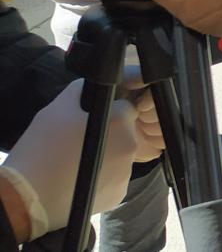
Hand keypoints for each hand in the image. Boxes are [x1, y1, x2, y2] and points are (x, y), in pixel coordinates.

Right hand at [0, 79, 164, 239]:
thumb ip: (79, 91)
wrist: (30, 197)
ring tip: (76, 163)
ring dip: (105, 157)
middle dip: (108, 134)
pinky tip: (80, 179)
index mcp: (120, 121)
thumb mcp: (56, 109)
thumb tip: (90, 85)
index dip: (110, 112)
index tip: (91, 120)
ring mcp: (126, 172)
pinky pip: (114, 179)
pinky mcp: (119, 194)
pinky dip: (102, 178)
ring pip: (119, 157)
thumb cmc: (43, 148)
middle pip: (124, 133)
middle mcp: (131, 145)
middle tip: (79, 142)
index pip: (126, 108)